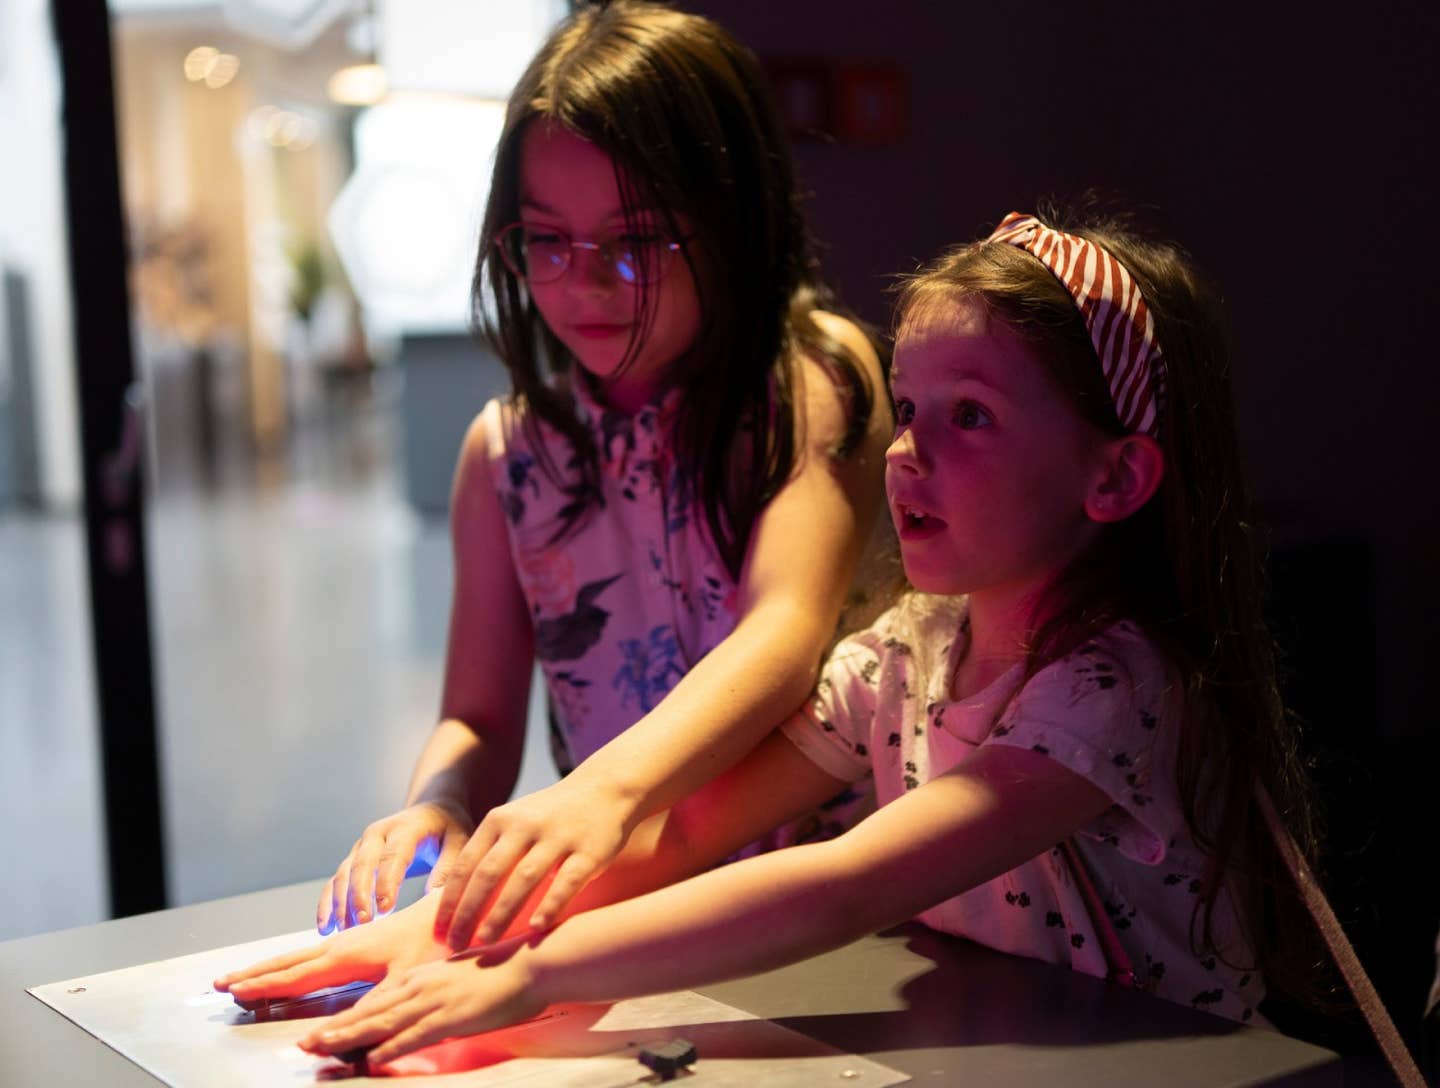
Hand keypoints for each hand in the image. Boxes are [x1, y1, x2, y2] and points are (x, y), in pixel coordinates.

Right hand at [214, 895, 449, 1003]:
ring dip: (268, 967)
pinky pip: (315, 953)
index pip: (296, 976)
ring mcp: (350, 940)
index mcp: (347, 956)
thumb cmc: (435, 946)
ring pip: (299, 955)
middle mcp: (342, 944)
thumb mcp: (405, 982)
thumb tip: (333, 1036)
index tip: (233, 991)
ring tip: (242, 975)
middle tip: (219, 983)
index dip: (265, 986)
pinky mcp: (360, 940)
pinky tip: (290, 967)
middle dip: (254, 973)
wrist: (454, 912)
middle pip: (288, 962)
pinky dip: (292, 962)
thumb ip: (370, 1011)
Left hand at [297, 942, 543, 1067]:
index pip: (374, 1001)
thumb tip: (420, 1012)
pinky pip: (413, 1035)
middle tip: (305, 1045)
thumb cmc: (500, 973)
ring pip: (381, 1022)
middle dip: (334, 1029)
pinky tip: (372, 1056)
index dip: (345, 1018)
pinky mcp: (450, 1015)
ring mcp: (433, 1000)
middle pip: (368, 1011)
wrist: (530, 963)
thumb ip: (434, 994)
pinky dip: (390, 1046)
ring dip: (349, 1037)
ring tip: (322, 1048)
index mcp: (420, 977)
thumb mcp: (457, 979)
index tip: (321, 1031)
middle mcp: (419, 986)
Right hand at [318, 800, 473, 932]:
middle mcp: (378, 834)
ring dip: (341, 902)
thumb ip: (448, 867)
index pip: (393, 856)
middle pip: (362, 864)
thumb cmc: (449, 829)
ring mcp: (362, 846)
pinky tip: (325, 928)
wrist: (433, 809)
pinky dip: (328, 903)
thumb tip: (434, 897)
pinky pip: (335, 881)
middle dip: (359, 895)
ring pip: (344, 874)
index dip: (387, 882)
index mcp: (406, 828)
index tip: (386, 909)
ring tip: (343, 931)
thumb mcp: (459, 842)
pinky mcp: (354, 859)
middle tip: (362, 923)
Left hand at [435, 779, 629, 949]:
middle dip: (467, 912)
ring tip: (485, 943)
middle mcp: (526, 826)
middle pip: (488, 873)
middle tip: (454, 945)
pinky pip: (567, 882)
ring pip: (524, 878)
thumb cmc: (552, 816)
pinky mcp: (589, 850)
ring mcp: (558, 837)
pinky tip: (535, 929)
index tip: (437, 933)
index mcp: (501, 820)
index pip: (466, 864)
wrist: (606, 789)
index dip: (449, 901)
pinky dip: (550, 906)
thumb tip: (456, 901)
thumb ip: (490, 852)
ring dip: (501, 913)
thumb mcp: (515, 821)